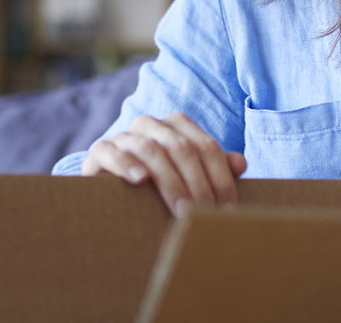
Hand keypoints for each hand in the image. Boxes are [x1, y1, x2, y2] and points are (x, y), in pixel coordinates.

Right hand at [79, 113, 248, 214]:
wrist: (112, 193)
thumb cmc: (158, 188)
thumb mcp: (188, 181)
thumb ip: (215, 170)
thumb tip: (240, 162)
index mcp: (176, 126)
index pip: (206, 147)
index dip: (220, 178)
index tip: (228, 209)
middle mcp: (151, 124)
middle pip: (182, 148)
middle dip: (198, 184)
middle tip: (206, 215)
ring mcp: (124, 135)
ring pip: (151, 150)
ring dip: (170, 182)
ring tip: (181, 209)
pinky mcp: (100, 150)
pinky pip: (112, 152)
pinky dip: (127, 165)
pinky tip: (141, 181)